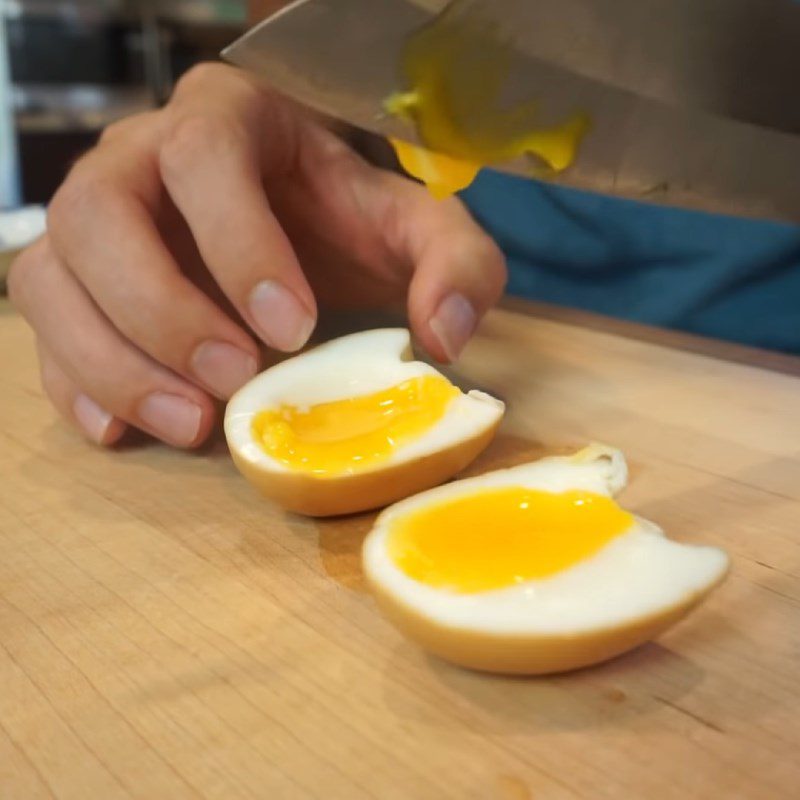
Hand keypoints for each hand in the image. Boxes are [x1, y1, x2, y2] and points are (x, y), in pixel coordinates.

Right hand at [9, 63, 505, 448]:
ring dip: (112, 360)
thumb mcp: (418, 229)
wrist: (292, 223)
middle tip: (231, 382)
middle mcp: (139, 157)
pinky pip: (45, 326)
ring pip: (54, 275)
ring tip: (188, 421)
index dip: (238, 244)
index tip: (289, 330)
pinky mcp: (75, 278)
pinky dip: (76, 382)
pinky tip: (125, 427)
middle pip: (100, 214)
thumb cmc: (346, 220)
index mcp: (227, 119)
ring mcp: (93, 216)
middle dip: (162, 310)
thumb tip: (444, 340)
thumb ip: (455, 264)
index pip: (205, 157)